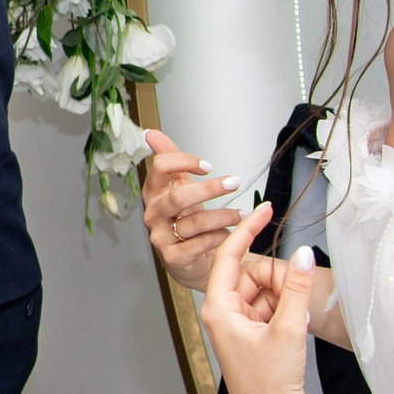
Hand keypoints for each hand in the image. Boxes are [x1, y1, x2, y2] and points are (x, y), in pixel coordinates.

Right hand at [141, 129, 242, 290]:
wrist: (192, 259)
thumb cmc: (186, 220)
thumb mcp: (178, 186)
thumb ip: (170, 158)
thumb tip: (151, 134)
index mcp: (154, 192)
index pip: (160, 168)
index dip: (185, 161)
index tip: (208, 166)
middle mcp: (154, 214)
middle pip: (178, 197)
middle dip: (210, 189)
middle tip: (233, 182)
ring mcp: (162, 237)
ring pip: (194, 223)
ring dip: (224, 216)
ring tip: (242, 213)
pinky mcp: (173, 258)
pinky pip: (200, 244)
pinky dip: (219, 237)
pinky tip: (230, 233)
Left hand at [201, 206, 320, 393]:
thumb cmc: (272, 381)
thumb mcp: (289, 328)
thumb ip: (296, 287)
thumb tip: (303, 253)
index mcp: (217, 309)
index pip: (229, 255)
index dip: (248, 228)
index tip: (265, 207)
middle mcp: (220, 314)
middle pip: (251, 275)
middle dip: (277, 282)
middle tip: (296, 300)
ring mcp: (234, 325)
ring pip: (262, 292)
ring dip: (282, 299)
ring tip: (292, 326)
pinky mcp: (248, 334)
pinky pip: (267, 308)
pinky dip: (283, 311)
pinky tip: (292, 331)